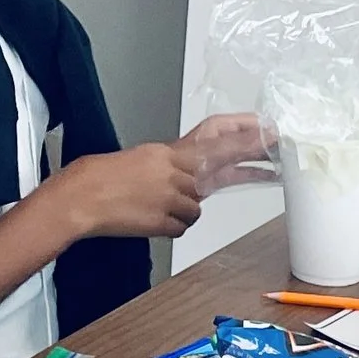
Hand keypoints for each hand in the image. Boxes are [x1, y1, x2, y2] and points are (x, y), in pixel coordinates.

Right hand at [58, 113, 273, 239]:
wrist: (80, 200)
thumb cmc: (100, 180)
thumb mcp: (140, 161)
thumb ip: (170, 167)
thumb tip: (191, 180)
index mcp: (167, 153)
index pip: (213, 139)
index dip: (243, 134)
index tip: (267, 131)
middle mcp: (175, 171)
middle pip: (221, 167)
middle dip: (252, 160)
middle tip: (278, 154)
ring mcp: (173, 197)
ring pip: (195, 208)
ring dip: (178, 210)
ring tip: (147, 207)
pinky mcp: (168, 222)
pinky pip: (180, 227)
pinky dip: (167, 226)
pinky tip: (146, 219)